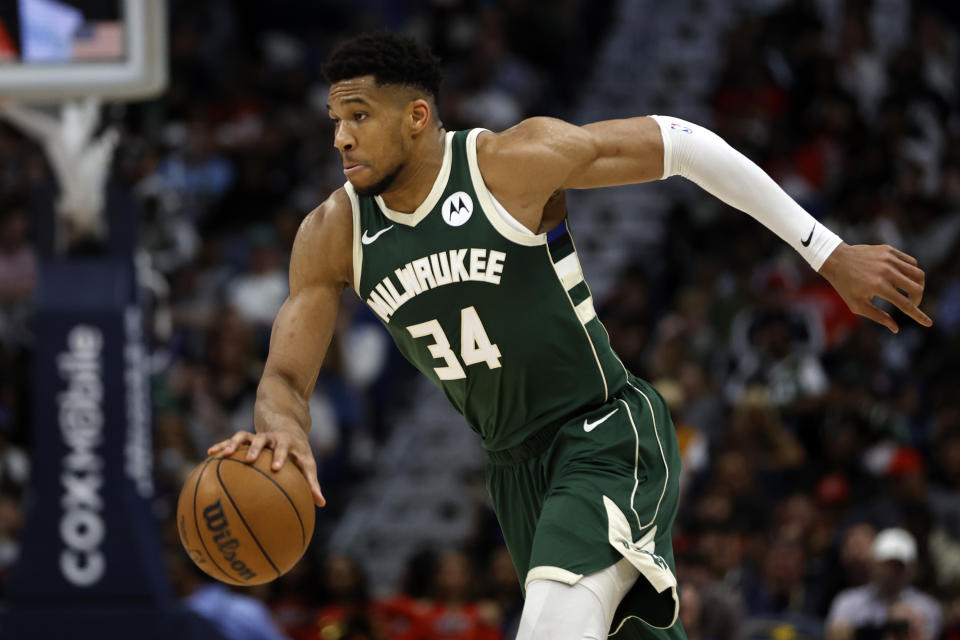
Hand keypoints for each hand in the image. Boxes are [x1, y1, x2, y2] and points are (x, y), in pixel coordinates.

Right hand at [208, 427, 325, 506]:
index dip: (282, 457)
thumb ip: (311, 483)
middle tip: (250, 460)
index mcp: (288, 444)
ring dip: (235, 444)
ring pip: (246, 437)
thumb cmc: (298, 452)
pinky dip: (222, 445)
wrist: (288, 425)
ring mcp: (258, 437)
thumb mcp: (307, 464)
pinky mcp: (247, 438)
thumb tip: (321, 504)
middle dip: (257, 449)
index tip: (277, 468)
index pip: (286, 449)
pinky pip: (233, 440)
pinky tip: (211, 453)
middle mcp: (272, 438)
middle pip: (264, 440)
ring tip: (224, 454)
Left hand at [818, 242, 931, 333]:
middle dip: (918, 299)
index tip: (928, 323)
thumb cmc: (844, 285)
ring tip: (909, 291)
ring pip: (918, 273)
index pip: (905, 304)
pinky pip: (910, 262)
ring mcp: (889, 258)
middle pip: (916, 287)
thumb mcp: (857, 305)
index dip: (918, 315)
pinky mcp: (889, 250)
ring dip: (918, 285)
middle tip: (911, 304)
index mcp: (878, 286)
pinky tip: (903, 277)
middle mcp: (886, 271)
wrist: (835, 260)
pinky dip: (911, 271)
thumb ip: (877, 316)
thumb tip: (896, 328)